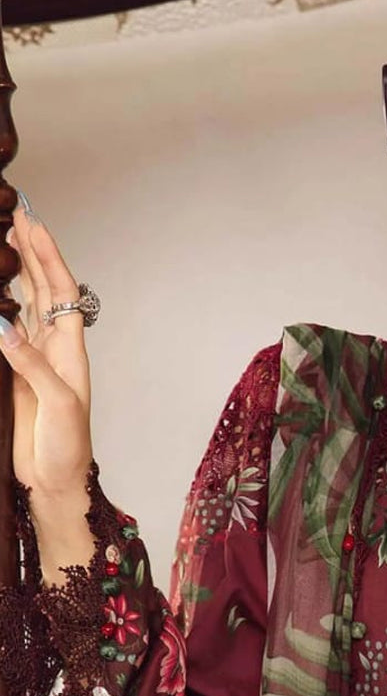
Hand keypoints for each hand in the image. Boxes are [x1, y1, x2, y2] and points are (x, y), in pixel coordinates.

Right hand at [0, 199, 92, 505]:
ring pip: (26, 303)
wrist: (56, 481)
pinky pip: (7, 329)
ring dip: (18, 272)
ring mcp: (34, 359)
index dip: (48, 257)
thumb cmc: (66, 449)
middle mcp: (55, 349)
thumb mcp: (57, 406)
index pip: (61, 292)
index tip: (33, 224)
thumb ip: (32, 366)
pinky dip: (1, 304)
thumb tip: (4, 328)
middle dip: (32, 252)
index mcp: (71, 351)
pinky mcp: (16, 374)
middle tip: (17, 215)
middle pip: (44, 289)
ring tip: (5, 238)